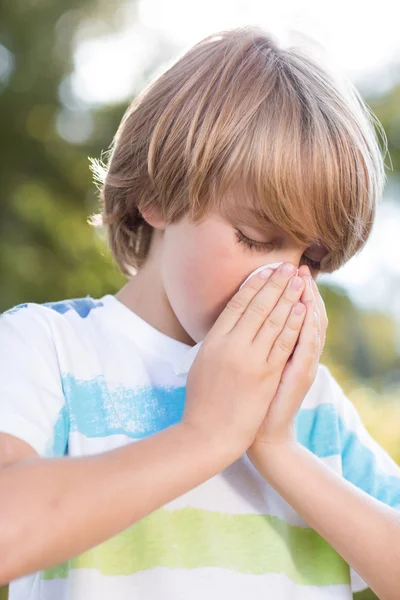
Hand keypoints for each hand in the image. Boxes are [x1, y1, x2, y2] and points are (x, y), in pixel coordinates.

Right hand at [181, 263, 306, 459]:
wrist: (210, 433)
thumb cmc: (202, 399)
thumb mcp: (201, 363)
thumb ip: (217, 340)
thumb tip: (230, 319)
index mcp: (213, 341)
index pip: (236, 304)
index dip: (253, 285)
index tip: (265, 270)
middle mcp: (231, 345)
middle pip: (258, 306)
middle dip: (275, 283)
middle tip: (288, 267)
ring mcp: (250, 359)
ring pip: (273, 319)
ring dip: (288, 297)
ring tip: (299, 280)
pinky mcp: (267, 374)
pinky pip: (283, 342)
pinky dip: (294, 323)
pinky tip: (302, 308)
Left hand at [247, 265, 327, 452]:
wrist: (264, 436)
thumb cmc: (253, 402)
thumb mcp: (256, 368)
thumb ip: (257, 344)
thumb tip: (242, 319)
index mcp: (285, 350)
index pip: (292, 313)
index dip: (288, 291)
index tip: (280, 268)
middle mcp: (298, 354)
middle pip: (304, 313)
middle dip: (299, 288)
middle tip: (296, 265)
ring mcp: (302, 364)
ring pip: (311, 325)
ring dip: (308, 300)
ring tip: (303, 278)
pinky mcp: (299, 377)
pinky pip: (307, 347)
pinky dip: (307, 327)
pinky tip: (305, 310)